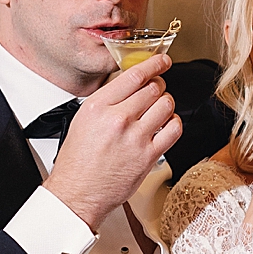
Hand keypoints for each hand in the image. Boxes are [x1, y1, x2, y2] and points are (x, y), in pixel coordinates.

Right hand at [44, 56, 180, 230]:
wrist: (78, 192)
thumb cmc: (78, 161)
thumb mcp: (83, 120)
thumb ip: (108, 101)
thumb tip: (131, 86)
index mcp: (98, 106)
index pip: (135, 75)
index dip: (154, 64)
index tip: (162, 61)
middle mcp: (118, 119)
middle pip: (154, 88)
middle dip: (159, 86)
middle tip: (157, 90)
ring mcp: (136, 137)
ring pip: (167, 105)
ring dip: (166, 103)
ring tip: (159, 109)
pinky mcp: (149, 155)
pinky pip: (174, 129)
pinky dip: (174, 123)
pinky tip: (166, 125)